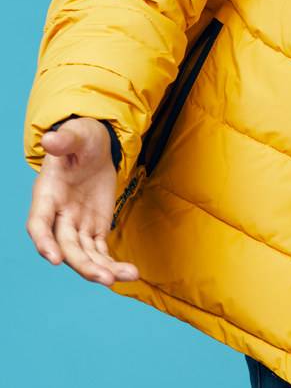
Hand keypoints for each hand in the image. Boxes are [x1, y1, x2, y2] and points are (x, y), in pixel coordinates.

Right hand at [26, 118, 139, 286]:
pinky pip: (100, 250)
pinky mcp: (94, 227)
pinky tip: (128, 272)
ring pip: (84, 253)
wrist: (94, 146)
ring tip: (126, 277)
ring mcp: (76, 223)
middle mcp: (58, 215)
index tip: (54, 259)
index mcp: (47, 194)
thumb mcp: (76, 135)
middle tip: (104, 278)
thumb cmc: (80, 140)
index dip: (44, 242)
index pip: (39, 223)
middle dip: (83, 264)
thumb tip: (51, 139)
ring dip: (102, 268)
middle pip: (66, 245)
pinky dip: (111, 262)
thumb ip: (65, 140)